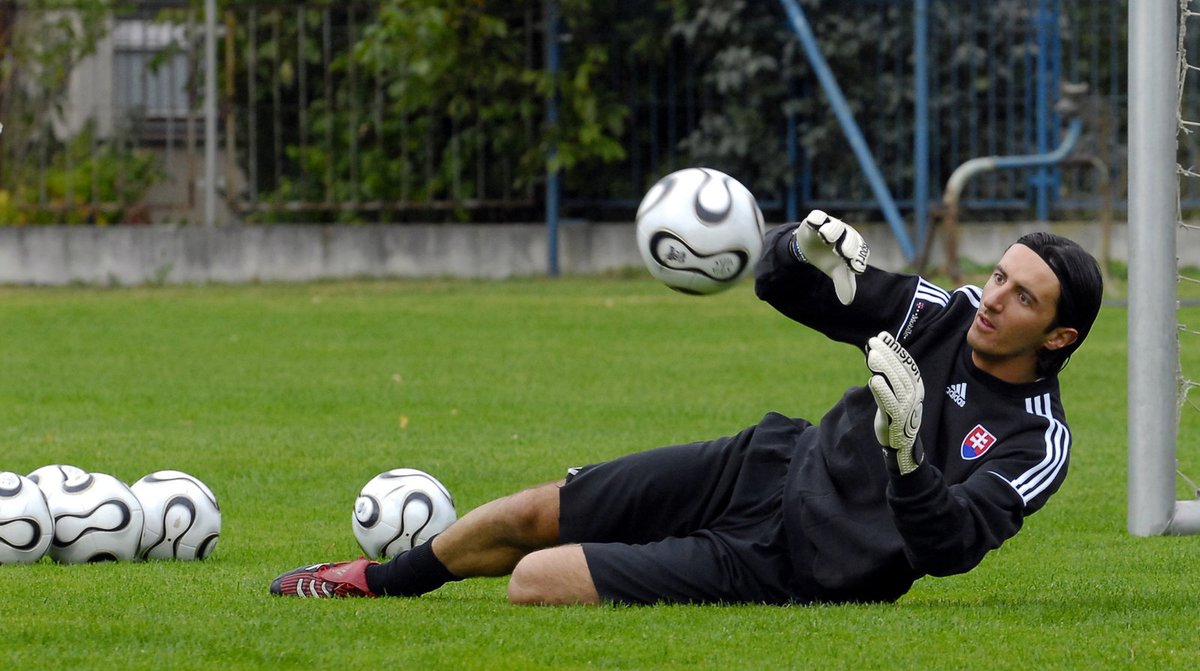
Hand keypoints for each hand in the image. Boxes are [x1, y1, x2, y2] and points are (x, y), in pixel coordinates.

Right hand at [791, 210, 868, 304]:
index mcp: (854, 245)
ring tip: (826, 237)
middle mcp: (845, 233)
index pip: (859, 251)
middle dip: (848, 245)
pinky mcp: (816, 219)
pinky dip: (816, 220)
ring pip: (836, 225)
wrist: (810, 246)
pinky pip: (818, 216)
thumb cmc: (828, 258)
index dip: (857, 259)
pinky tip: (813, 225)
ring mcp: (831, 225)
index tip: (853, 268)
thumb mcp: (836, 271)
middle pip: (850, 237)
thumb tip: (848, 301)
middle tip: (843, 253)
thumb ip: (843, 283)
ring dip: (832, 231)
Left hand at [866, 331, 923, 474]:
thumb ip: (889, 375)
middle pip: (900, 371)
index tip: (883, 336)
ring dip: (883, 368)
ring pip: (895, 384)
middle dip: (887, 354)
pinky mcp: (895, 419)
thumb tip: (877, 351)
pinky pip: (889, 402)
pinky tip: (873, 380)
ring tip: (871, 355)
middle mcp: (914, 395)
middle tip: (872, 341)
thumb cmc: (896, 414)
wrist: (902, 443)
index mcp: (916, 387)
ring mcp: (906, 407)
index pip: (906, 364)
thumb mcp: (896, 392)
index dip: (895, 349)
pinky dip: (882, 390)